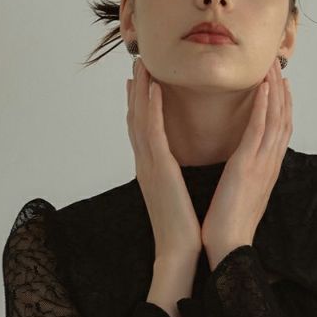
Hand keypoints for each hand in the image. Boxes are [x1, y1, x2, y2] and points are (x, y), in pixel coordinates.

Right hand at [125, 57, 202, 262]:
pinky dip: (151, 108)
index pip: (141, 131)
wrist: (178, 251)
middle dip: (135, 91)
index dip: (138, 105)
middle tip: (136, 65)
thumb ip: (171, 178)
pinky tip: (154, 89)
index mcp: (150, 171)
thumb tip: (175, 167)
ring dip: (140, 90)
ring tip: (143, 66)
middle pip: (134, 119)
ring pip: (139, 119)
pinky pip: (153, 132)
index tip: (139, 83)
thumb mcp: (175, 196)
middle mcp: (144, 164)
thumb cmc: (182, 229)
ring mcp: (148, 166)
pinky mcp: (158, 169)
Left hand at [202, 58, 291, 269]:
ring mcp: (262, 164)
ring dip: (276, 90)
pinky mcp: (248, 166)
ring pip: (276, 118)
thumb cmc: (229, 226)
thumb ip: (245, 176)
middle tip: (278, 67)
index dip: (282, 106)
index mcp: (266, 170)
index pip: (280, 131)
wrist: (227, 246)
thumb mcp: (240, 194)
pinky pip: (260, 130)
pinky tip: (265, 88)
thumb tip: (242, 165)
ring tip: (272, 67)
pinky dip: (265, 107)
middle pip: (284, 119)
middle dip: (283, 92)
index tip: (280, 85)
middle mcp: (270, 164)